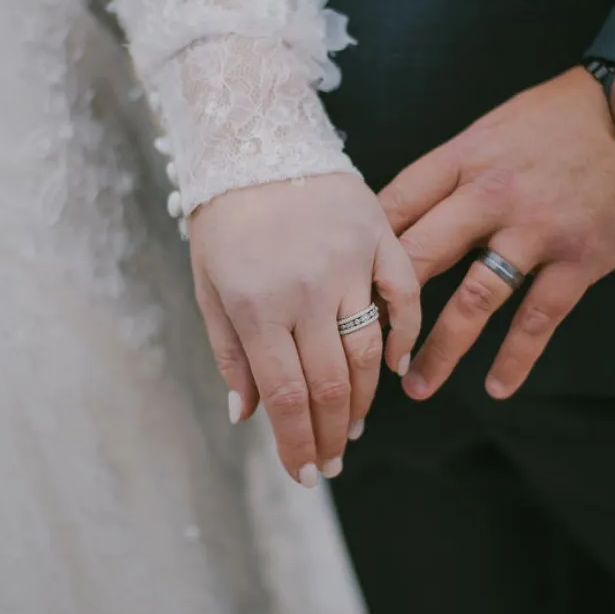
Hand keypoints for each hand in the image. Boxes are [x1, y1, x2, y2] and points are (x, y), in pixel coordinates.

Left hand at [190, 173, 420, 486]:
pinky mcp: (378, 235)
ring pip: (368, 351)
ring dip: (364, 398)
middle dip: (332, 434)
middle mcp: (305, 289)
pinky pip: (405, 295)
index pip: (287, 398)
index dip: (298, 444)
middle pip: (331, 385)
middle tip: (331, 461)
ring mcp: (348, 261)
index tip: (305, 474)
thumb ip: (230, 353)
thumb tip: (247, 416)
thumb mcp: (209, 285)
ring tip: (354, 424)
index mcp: (256, 305)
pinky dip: (406, 335)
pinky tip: (394, 367)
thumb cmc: (224, 217)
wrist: (254, 139)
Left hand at [381, 67, 614, 399]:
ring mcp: (536, 229)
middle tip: (360, 347)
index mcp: (464, 158)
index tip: (342, 283)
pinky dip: (517, 356)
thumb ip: (458, 168)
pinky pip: (540, 317)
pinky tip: (497, 387)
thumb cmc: (570, 113)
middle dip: (385, 306)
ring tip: (416, 385)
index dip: (364, 248)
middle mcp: (491, 195)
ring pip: (474, 299)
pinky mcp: (581, 257)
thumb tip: (411, 208)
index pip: (396, 205)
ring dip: (441, 348)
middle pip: (420, 256)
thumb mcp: (498, 125)